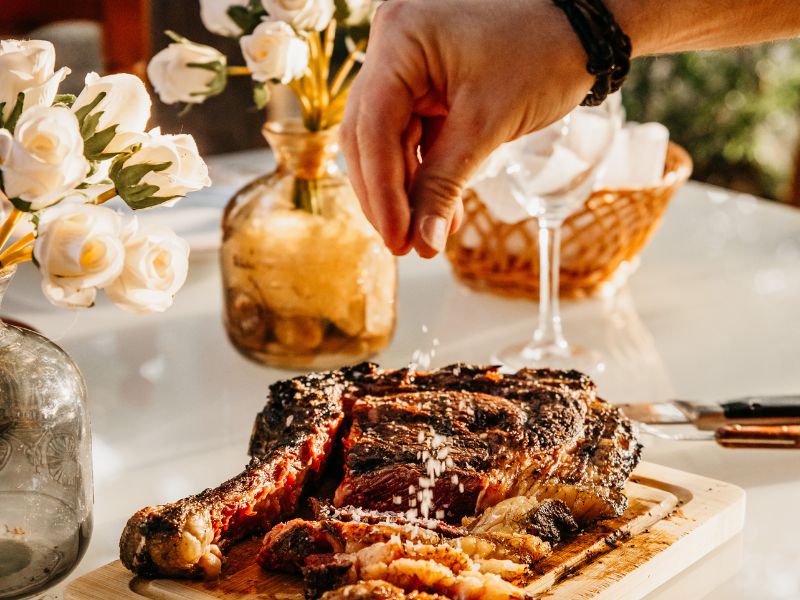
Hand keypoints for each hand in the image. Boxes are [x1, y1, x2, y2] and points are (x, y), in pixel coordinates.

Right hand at [341, 0, 592, 256]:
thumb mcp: (488, 124)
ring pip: (388, 140)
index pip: (372, 126)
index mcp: (400, 39)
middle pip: (370, 135)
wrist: (583, 30)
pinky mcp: (425, 81)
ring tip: (426, 234)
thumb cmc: (543, 54)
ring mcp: (407, 62)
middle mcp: (393, 45)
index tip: (395, 236)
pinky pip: (413, 133)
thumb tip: (422, 241)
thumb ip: (445, 184)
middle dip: (387, 194)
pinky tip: (441, 209)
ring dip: (408, 189)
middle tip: (402, 243)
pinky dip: (426, 172)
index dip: (381, 189)